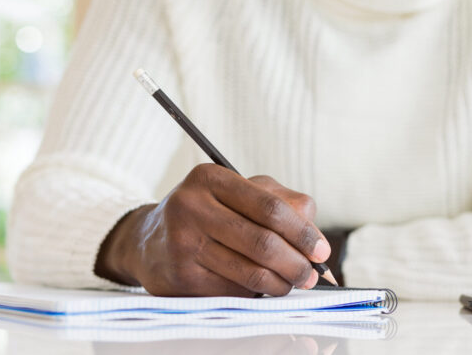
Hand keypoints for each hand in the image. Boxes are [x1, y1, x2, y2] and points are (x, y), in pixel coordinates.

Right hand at [94, 164, 330, 296]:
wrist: (149, 241)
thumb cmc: (207, 214)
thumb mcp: (239, 193)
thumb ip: (283, 205)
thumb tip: (318, 241)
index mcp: (211, 178)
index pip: (270, 208)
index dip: (303, 233)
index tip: (321, 251)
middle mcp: (191, 206)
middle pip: (262, 242)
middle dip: (296, 263)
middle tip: (311, 276)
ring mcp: (183, 243)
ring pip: (250, 272)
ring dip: (281, 284)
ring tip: (291, 284)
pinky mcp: (180, 277)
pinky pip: (232, 291)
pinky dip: (254, 293)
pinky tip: (259, 287)